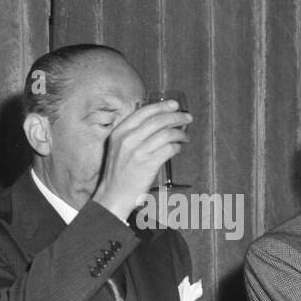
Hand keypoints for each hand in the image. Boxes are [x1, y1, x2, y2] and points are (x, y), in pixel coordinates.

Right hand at [92, 100, 191, 220]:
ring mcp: (138, 152)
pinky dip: (177, 147)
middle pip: (158, 120)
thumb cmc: (118, 173)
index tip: (174, 105)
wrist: (113, 195)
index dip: (162, 106)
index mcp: (119, 132)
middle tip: (187, 118)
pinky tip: (178, 148)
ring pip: (166, 134)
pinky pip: (169, 149)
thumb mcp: (118, 147)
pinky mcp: (148, 164)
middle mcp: (128, 139)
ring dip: (180, 134)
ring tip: (185, 136)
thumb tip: (159, 121)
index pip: (144, 112)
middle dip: (176, 117)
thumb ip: (133, 133)